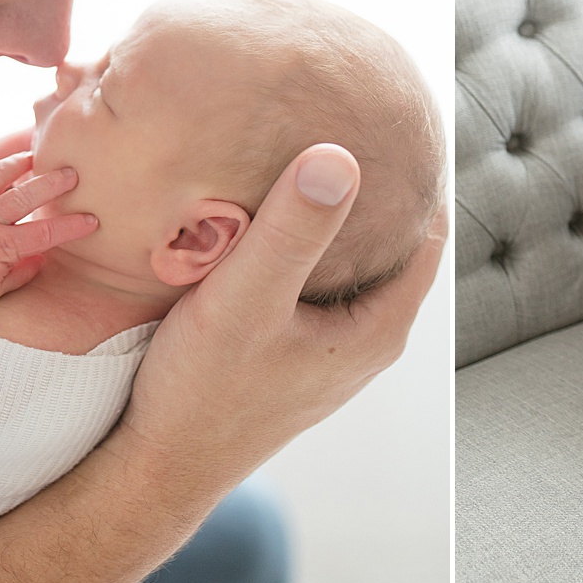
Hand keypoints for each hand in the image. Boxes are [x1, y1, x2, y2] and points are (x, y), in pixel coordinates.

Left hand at [0, 154, 96, 313]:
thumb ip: (23, 272)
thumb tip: (43, 258)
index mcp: (1, 247)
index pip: (46, 233)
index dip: (72, 226)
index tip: (93, 219)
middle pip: (26, 195)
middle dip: (53, 182)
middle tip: (72, 172)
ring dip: (18, 163)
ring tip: (34, 156)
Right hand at [110, 143, 445, 509]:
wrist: (154, 469)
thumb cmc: (202, 394)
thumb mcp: (246, 299)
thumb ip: (292, 231)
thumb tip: (340, 157)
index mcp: (380, 328)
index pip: (429, 229)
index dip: (419, 171)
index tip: (397, 115)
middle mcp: (365, 337)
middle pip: (391, 239)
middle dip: (375, 183)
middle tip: (354, 112)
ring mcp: (328, 344)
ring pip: (347, 257)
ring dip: (333, 210)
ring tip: (310, 142)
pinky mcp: (289, 346)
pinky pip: (311, 275)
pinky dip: (301, 237)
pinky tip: (267, 204)